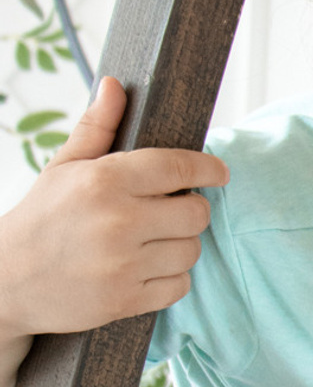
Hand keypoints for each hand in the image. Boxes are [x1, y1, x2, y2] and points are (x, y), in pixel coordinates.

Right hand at [0, 76, 227, 342]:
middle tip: (172, 210)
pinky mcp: (125, 300)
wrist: (7, 281)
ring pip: (192, 250)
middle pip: (196, 212)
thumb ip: (96, 127)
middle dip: (191, 208)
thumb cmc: (43, 217)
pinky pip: (180, 286)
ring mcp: (123, 265)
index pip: (178, 167)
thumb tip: (115, 85)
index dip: (208, 168)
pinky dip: (171, 278)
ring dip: (181, 244)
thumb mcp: (63, 167)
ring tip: (155, 240)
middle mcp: (118, 222)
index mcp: (104, 181)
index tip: (219, 172)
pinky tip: (148, 267)